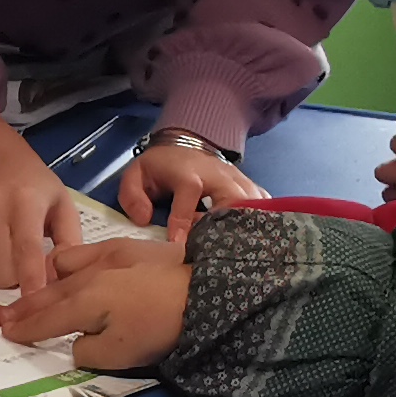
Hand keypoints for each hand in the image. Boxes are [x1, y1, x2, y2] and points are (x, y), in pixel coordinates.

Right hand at [0, 112, 90, 287]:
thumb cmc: (33, 184)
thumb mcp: (61, 203)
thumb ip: (68, 241)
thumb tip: (61, 278)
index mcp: (25, 201)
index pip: (26, 250)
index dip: (31, 281)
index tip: (34, 302)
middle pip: (1, 270)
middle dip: (15, 277)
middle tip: (23, 264)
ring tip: (5, 249)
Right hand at [8, 237, 191, 372]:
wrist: (203, 288)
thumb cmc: (161, 327)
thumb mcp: (120, 355)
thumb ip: (87, 350)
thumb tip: (76, 341)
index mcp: (83, 303)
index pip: (45, 320)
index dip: (24, 329)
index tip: (5, 333)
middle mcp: (86, 276)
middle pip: (47, 293)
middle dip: (24, 306)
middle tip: (3, 316)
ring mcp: (105, 256)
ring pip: (61, 265)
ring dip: (44, 280)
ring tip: (37, 291)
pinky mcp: (124, 246)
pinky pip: (83, 251)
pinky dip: (68, 263)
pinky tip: (71, 269)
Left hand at [116, 132, 265, 245]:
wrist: (185, 144)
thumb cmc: (160, 167)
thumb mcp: (136, 175)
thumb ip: (132, 196)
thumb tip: (144, 219)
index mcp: (186, 172)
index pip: (189, 192)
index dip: (184, 219)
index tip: (179, 244)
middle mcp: (216, 174)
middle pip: (233, 196)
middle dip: (228, 225)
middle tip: (218, 252)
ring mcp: (236, 179)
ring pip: (252, 201)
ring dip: (248, 225)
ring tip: (240, 251)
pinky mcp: (248, 185)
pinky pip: (263, 202)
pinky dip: (263, 219)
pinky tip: (257, 239)